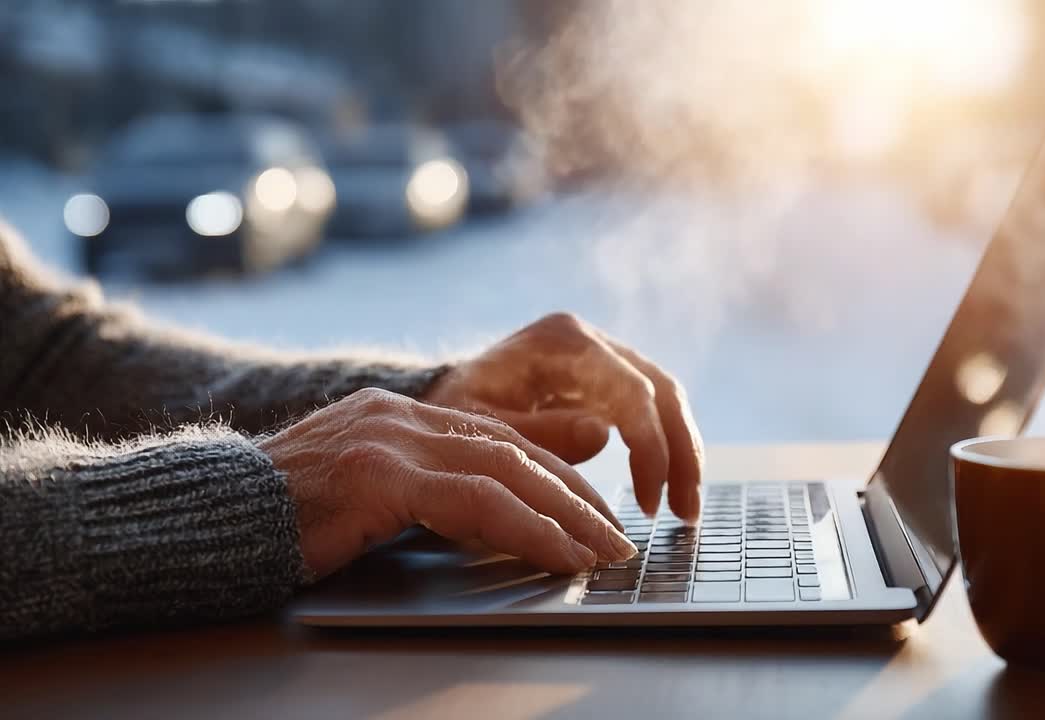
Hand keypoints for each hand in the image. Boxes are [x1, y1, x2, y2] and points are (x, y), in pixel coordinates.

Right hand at [259, 387, 636, 578]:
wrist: (209, 518)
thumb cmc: (283, 520)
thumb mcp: (367, 495)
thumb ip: (426, 490)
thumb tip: (493, 514)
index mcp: (400, 414)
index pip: (499, 440)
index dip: (555, 476)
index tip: (593, 513)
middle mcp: (402, 414)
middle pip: (515, 452)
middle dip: (575, 496)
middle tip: (615, 537)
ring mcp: (392, 437)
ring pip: (508, 472)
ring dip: (566, 516)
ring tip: (602, 552)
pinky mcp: (381, 474)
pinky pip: (478, 502)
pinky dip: (529, 529)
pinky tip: (559, 555)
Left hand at [424, 313, 703, 519]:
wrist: (441, 397)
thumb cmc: (454, 416)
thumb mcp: (480, 430)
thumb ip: (538, 432)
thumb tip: (602, 434)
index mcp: (561, 342)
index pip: (630, 392)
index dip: (649, 449)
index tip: (647, 502)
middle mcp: (589, 339)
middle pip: (661, 390)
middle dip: (680, 453)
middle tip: (685, 513)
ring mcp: (602, 354)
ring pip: (666, 397)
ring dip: (682, 453)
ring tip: (685, 509)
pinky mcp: (606, 376)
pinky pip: (652, 408)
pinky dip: (665, 447)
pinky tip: (668, 488)